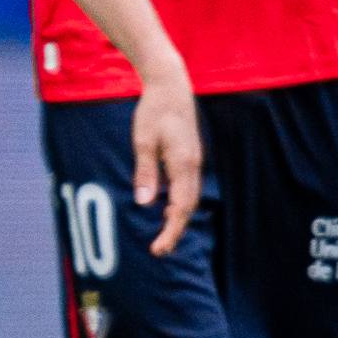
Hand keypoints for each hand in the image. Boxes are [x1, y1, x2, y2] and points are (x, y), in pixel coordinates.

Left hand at [130, 66, 203, 255]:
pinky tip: (166, 211)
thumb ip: (145, 172)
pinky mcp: (189, 157)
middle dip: (174, 230)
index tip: (158, 248)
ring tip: (162, 237)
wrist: (171, 86)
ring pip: (189, 198)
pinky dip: (179, 203)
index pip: (180, 207)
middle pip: (188, 207)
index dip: (170, 230)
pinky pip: (187, 187)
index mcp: (183, 164)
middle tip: (158, 250)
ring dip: (177, 219)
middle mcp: (193, 165)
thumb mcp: (143, 141)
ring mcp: (194, 161)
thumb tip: (144, 203)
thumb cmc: (154, 111)